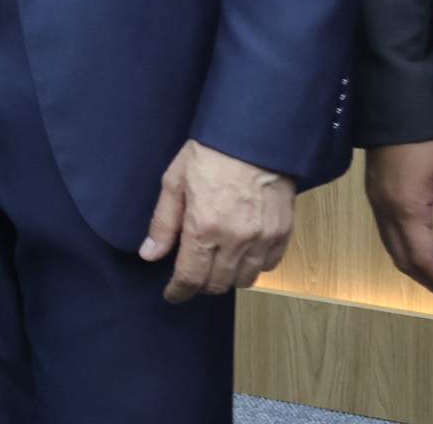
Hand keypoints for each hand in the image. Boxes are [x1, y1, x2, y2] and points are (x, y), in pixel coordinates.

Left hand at [141, 139, 294, 300]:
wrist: (254, 137)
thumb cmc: (210, 154)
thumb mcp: (174, 182)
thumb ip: (163, 223)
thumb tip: (150, 254)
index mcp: (203, 228)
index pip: (190, 278)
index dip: (178, 292)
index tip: (172, 294)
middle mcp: (235, 240)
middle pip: (217, 284)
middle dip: (201, 285)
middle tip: (192, 273)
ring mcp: (262, 239)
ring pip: (244, 280)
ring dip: (227, 278)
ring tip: (216, 263)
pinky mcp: (283, 234)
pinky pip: (269, 266)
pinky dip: (254, 266)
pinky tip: (242, 252)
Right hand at [366, 139, 432, 305]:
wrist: (395, 108)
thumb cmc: (429, 138)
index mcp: (405, 209)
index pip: (422, 259)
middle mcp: (385, 212)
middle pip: (403, 261)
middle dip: (430, 282)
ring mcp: (376, 204)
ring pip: (393, 250)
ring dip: (418, 267)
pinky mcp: (376, 196)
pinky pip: (388, 235)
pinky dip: (408, 250)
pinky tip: (428, 247)